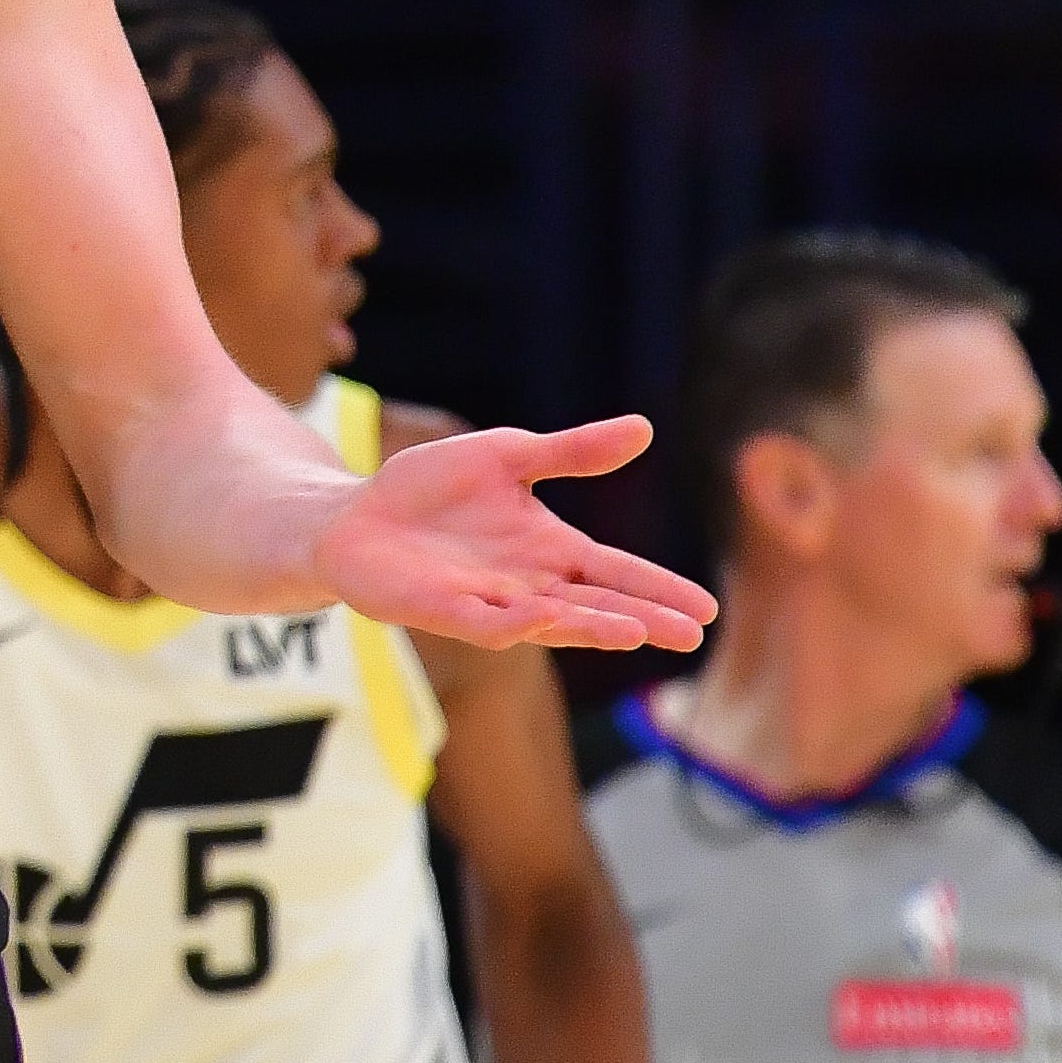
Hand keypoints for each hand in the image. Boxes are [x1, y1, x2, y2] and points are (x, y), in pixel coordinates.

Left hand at [309, 420, 714, 650]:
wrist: (354, 515)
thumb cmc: (431, 488)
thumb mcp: (509, 455)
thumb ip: (572, 452)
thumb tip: (643, 428)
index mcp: (549, 550)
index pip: (616, 572)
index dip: (659, 589)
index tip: (706, 609)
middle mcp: (528, 584)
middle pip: (597, 606)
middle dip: (644, 618)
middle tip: (690, 634)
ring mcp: (487, 602)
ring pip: (550, 623)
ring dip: (591, 627)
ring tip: (635, 631)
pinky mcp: (442, 610)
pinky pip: (487, 623)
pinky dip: (518, 622)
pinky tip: (547, 615)